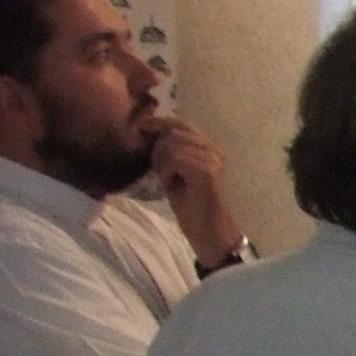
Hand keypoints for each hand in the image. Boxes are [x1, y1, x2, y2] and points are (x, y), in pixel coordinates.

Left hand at [148, 117, 242, 266]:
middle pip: (173, 131)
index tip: (141, 130)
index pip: (180, 123)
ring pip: (171, 144)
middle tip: (161, 172)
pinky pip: (174, 158)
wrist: (207, 232)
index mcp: (209, 148)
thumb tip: (146, 130)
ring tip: (168, 180)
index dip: (158, 123)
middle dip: (158, 149)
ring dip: (161, 163)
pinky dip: (166, 172)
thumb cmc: (190, 206)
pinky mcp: (207, 170)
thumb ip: (167, 151)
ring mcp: (212, 159)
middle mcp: (214, 149)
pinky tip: (170, 185)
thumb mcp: (174, 171)